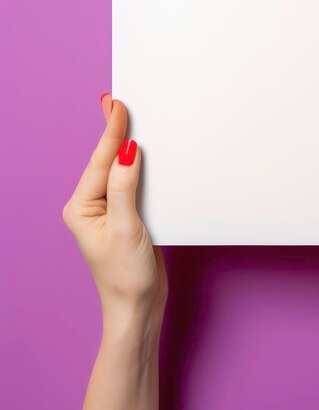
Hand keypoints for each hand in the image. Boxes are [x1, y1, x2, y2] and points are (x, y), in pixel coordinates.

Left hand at [63, 94, 166, 328]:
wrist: (139, 308)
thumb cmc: (126, 276)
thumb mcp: (126, 229)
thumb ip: (125, 188)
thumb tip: (128, 151)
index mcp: (82, 207)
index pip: (100, 162)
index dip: (111, 132)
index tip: (118, 105)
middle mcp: (93, 206)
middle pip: (106, 161)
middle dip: (115, 132)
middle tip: (117, 102)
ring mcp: (110, 210)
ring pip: (121, 170)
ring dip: (127, 146)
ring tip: (129, 119)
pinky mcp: (128, 215)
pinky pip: (133, 183)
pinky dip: (140, 165)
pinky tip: (144, 153)